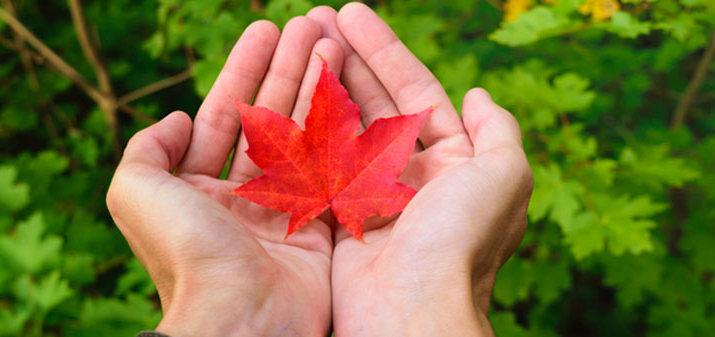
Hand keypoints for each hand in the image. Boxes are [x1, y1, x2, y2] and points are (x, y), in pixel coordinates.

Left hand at [106, 17, 344, 336]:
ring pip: (304, 136)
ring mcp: (283, 212)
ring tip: (332, 44)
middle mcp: (241, 198)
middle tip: (310, 27)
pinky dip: (342, 129)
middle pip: (268, 118)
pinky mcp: (320, 227)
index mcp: (197, 190)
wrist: (242, 318)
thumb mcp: (135, 192)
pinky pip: (332, 168)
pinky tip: (351, 90)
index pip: (223, 115)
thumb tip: (177, 118)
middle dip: (288, 69)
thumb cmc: (188, 255)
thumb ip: (146, 147)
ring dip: (317, 88)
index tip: (267, 30)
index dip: (244, 69)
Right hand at [306, 4, 532, 335]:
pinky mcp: (337, 213)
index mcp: (453, 161)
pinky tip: (288, 91)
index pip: (416, 91)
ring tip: (298, 41)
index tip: (351, 12)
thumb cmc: (461, 241)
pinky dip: (304, 126)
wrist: (412, 311)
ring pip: (343, 125)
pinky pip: (319, 160)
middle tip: (314, 17)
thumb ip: (497, 131)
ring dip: (323, 82)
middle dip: (347, 58)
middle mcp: (412, 173)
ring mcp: (371, 193)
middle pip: (375, 102)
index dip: (384, 50)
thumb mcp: (505, 176)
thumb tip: (479, 95)